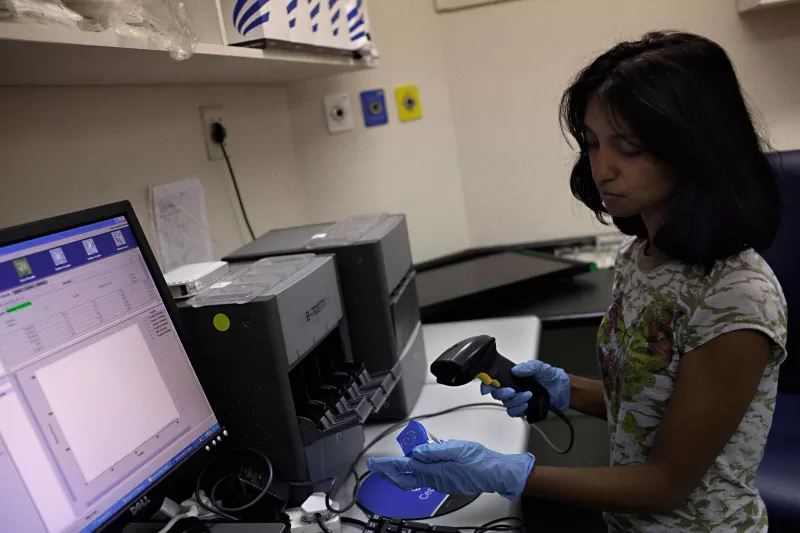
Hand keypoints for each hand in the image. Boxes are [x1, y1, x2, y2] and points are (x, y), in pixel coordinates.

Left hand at [366, 440, 534, 499]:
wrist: (496, 473)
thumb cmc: (481, 460)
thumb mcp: (458, 448)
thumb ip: (435, 450)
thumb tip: (416, 451)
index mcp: (437, 471)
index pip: (407, 468)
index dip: (389, 466)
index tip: (377, 464)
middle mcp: (436, 479)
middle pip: (406, 478)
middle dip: (389, 473)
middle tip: (377, 467)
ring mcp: (440, 481)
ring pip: (414, 478)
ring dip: (401, 471)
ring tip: (391, 465)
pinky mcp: (446, 480)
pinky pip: (424, 477)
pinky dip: (413, 472)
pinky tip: (414, 464)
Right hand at [480, 360, 570, 414]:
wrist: (562, 390)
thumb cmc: (550, 377)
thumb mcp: (540, 367)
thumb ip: (528, 367)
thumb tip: (516, 370)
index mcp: (511, 376)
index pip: (493, 379)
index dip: (487, 383)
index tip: (488, 386)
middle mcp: (511, 387)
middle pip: (496, 393)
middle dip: (502, 393)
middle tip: (512, 391)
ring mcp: (516, 398)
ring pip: (506, 404)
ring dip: (515, 401)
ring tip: (528, 396)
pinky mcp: (522, 408)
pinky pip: (513, 412)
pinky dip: (519, 409)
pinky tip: (527, 404)